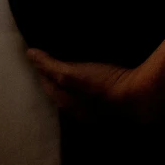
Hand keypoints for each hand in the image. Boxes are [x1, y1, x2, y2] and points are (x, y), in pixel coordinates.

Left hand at [26, 49, 155, 122]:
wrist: (135, 96)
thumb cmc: (100, 85)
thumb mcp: (70, 74)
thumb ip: (49, 65)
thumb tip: (29, 54)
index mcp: (65, 103)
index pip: (47, 85)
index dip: (42, 70)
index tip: (39, 57)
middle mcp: (77, 110)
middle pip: (61, 92)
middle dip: (55, 79)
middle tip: (53, 61)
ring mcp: (95, 109)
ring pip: (77, 93)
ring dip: (73, 81)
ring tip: (73, 66)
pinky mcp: (109, 103)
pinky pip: (92, 91)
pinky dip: (88, 82)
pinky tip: (94, 74)